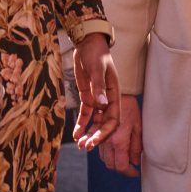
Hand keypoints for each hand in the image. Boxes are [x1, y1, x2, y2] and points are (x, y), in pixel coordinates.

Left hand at [73, 33, 119, 149]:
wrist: (88, 44)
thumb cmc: (96, 54)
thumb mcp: (97, 69)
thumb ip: (99, 87)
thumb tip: (102, 105)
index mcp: (114, 94)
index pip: (113, 120)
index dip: (105, 133)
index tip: (93, 142)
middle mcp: (108, 99)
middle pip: (105, 124)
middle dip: (97, 137)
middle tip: (85, 147)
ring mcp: (98, 99)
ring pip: (96, 122)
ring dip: (89, 133)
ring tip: (80, 145)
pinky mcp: (88, 96)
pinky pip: (86, 114)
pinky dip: (81, 124)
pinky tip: (76, 134)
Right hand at [99, 95, 141, 176]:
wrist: (115, 90)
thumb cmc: (131, 107)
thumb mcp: (138, 127)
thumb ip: (136, 146)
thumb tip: (136, 161)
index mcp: (119, 141)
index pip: (121, 166)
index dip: (129, 172)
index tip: (136, 172)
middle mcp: (107, 142)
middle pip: (111, 165)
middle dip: (121, 168)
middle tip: (131, 166)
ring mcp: (99, 137)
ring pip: (103, 158)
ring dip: (113, 161)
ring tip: (123, 158)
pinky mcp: (95, 131)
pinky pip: (96, 147)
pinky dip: (103, 153)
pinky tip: (110, 152)